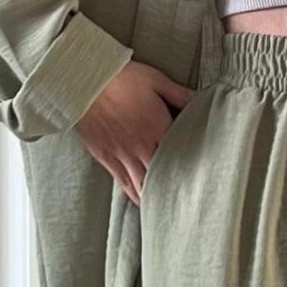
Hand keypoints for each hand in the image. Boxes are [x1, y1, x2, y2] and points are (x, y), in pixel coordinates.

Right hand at [75, 59, 193, 205]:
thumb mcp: (157, 80)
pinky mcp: (105, 157)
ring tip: (163, 208)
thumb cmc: (122, 78)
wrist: (86, 81)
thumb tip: (201, 101)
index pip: (179, 156)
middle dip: (172, 189)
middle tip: (184, 202)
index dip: (189, 168)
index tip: (199, 178)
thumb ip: (180, 94)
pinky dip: (132, 194)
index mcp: (158, 128)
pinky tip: (140, 200)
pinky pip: (122, 182)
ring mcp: (122, 155)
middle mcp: (141, 147)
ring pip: (141, 185)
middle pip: (161, 176)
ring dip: (152, 197)